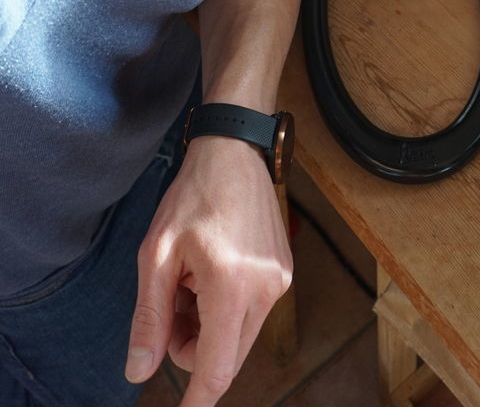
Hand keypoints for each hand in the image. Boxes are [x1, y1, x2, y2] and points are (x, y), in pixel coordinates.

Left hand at [125, 136, 291, 405]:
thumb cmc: (193, 195)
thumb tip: (139, 370)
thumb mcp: (157, 254)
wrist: (234, 151)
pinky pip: (251, 313)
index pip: (217, 368)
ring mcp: (280, 280)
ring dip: (208, 326)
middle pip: (227, 356)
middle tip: (169, 306)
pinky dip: (225, 307)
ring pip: (238, 336)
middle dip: (191, 348)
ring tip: (190, 280)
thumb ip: (149, 316)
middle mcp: (265, 288)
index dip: (196, 398)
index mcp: (232, 285)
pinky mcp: (284, 272)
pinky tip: (211, 270)